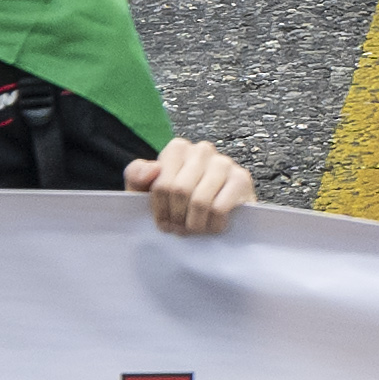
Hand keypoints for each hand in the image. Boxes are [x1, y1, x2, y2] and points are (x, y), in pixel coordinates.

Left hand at [127, 139, 255, 233]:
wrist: (210, 216)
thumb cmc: (175, 203)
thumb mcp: (145, 190)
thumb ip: (136, 175)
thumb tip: (154, 169)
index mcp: (177, 149)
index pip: (162, 184)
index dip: (160, 210)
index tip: (163, 222)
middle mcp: (202, 150)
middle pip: (180, 191)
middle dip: (177, 218)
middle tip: (179, 230)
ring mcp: (224, 162)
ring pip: (200, 200)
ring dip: (194, 224)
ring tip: (194, 229)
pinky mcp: (242, 178)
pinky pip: (219, 208)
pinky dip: (213, 225)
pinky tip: (212, 226)